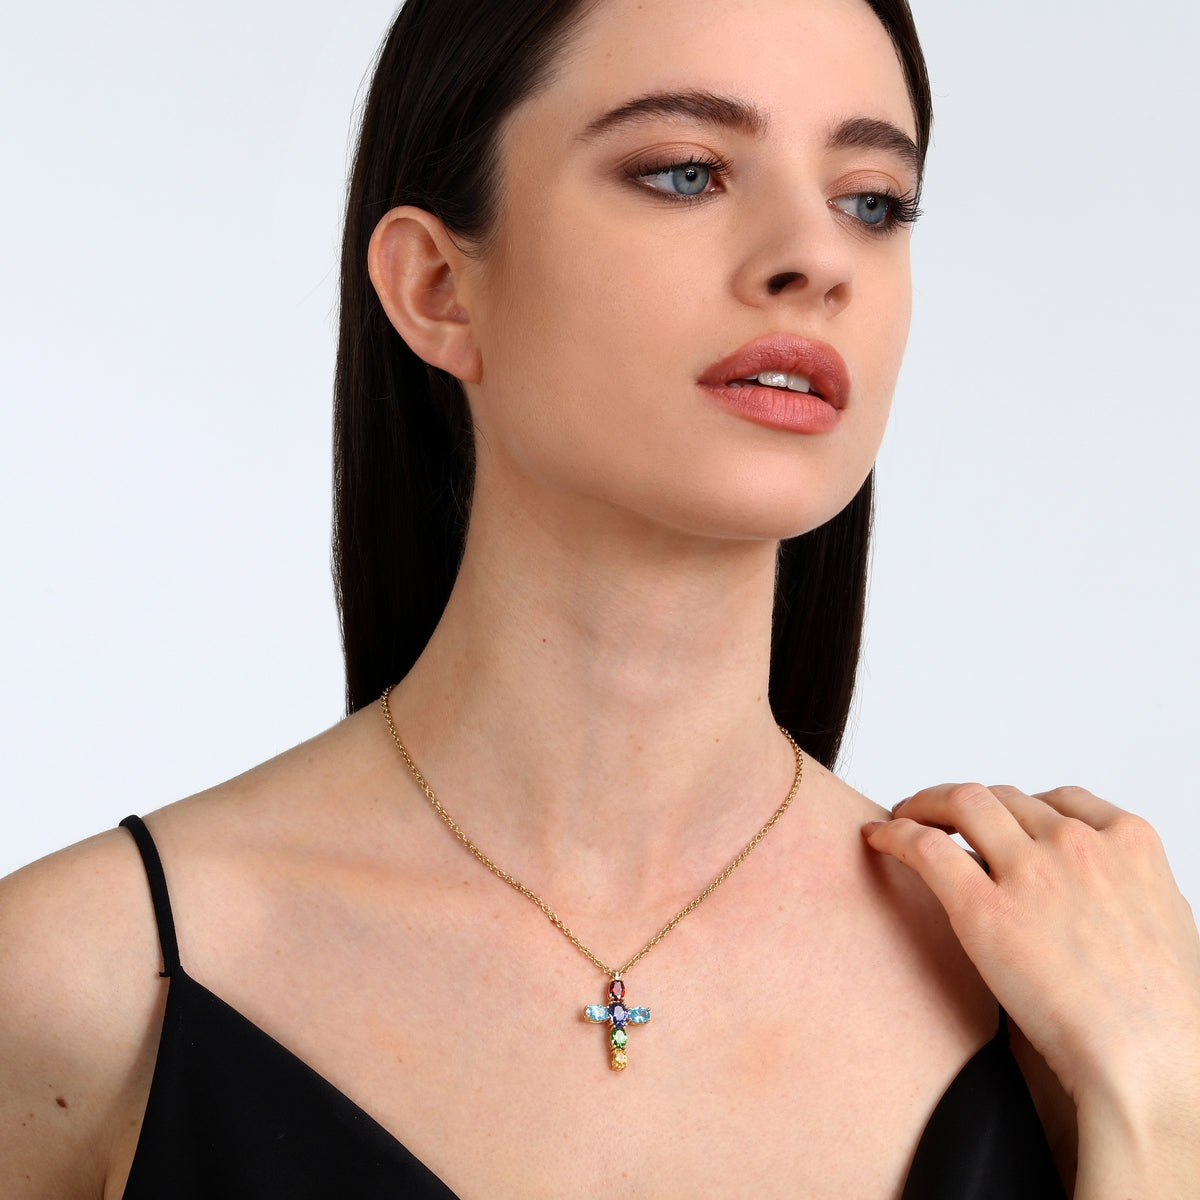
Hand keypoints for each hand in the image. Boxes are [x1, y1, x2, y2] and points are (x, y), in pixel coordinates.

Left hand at [863, 782, 1199, 1187]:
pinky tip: (878, 837)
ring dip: (923, 804)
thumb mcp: (1166, 923)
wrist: (1148, 1065)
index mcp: (1130, 842)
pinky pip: (924, 847)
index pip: (1056, 799)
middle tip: (935, 815)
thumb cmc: (1163, 1016)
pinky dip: (893, 833)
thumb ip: (1124, 887)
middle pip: (1002, 797)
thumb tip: (1096, 885)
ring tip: (902, 817)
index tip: (995, 818)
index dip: (1017, 806)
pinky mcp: (982, 906)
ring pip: (960, 803)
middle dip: (964, 803)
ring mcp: (1030, 870)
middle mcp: (1077, 843)